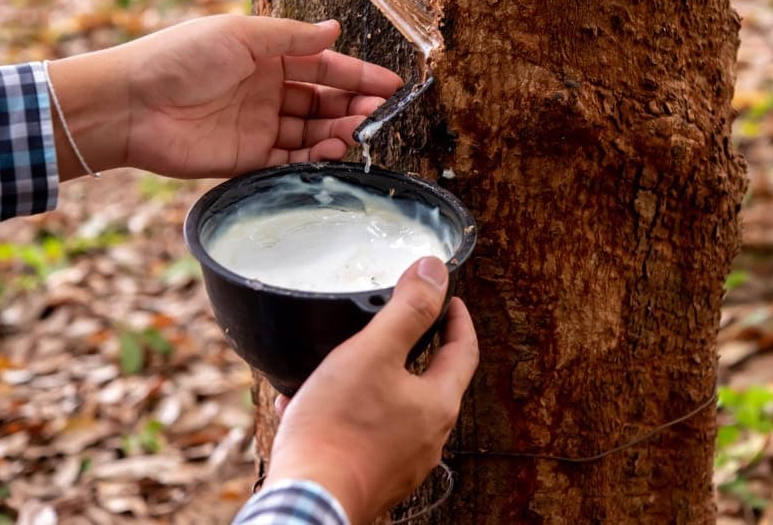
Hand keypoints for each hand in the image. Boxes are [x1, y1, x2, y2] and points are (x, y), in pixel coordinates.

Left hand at [46, 15, 401, 178]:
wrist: (131, 105)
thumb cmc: (180, 57)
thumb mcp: (242, 36)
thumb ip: (291, 38)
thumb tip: (334, 29)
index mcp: (266, 57)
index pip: (323, 66)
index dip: (357, 75)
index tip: (390, 85)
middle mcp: (267, 91)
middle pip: (323, 101)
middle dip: (354, 106)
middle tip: (378, 113)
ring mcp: (258, 126)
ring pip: (312, 132)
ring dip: (338, 132)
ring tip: (358, 132)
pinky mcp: (247, 159)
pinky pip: (290, 161)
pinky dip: (314, 158)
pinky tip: (330, 152)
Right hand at [266, 257, 478, 524]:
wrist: (309, 502)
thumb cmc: (340, 428)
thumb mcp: (373, 353)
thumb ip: (407, 310)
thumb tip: (435, 270)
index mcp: (438, 404)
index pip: (464, 351)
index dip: (458, 320)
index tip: (450, 300)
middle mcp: (428, 438)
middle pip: (433, 382)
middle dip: (417, 350)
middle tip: (403, 325)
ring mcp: (401, 463)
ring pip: (395, 409)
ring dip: (377, 381)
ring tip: (346, 362)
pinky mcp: (372, 478)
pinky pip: (366, 435)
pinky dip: (349, 413)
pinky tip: (309, 405)